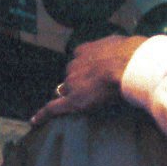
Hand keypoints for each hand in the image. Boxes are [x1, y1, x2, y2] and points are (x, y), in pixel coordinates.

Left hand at [31, 35, 149, 124]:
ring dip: (77, 95)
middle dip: (80, 82)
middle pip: (71, 77)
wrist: (129, 65)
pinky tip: (34, 122)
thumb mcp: (121, 43)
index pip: (78, 61)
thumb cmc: (132, 54)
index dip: (85, 69)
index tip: (92, 74)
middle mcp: (74, 65)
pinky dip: (43, 115)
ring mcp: (72, 83)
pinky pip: (53, 108)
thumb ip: (114, 47)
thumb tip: (122, 48)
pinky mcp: (72, 101)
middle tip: (97, 88)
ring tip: (96, 98)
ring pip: (67, 91)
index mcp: (84, 50)